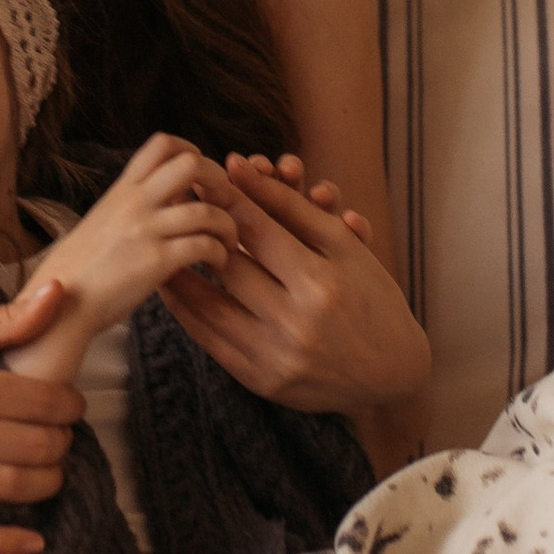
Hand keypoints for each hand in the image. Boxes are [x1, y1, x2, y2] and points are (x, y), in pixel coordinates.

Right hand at [0, 283, 86, 553]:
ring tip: (52, 464)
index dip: (67, 402)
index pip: (38, 400)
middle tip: (63, 429)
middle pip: (33, 446)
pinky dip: (4, 544)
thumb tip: (56, 297)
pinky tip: (34, 541)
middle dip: (62, 438)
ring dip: (48, 479)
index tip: (69, 400)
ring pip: (11, 487)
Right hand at [41, 133, 240, 336]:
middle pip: (191, 164)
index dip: (193, 151)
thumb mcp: (101, 223)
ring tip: (229, 244)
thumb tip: (165, 199)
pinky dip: (220, 253)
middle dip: (220, 181)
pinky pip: (204, 246)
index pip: (162, 144)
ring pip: (207, 210)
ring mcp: (145, 231)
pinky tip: (217, 263)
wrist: (58, 306)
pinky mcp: (155, 262)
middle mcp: (133, 203)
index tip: (202, 178)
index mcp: (121, 191)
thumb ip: (132, 207)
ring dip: (228, 227)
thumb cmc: (78, 273)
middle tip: (225, 207)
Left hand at [161, 149, 430, 429]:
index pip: (259, 231)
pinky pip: (210, 342)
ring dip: (178, 272)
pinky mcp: (261, 382)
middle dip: (199, 230)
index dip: (227, 199)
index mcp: (322, 283)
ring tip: (161, 243)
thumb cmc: (372, 299)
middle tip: (173, 204)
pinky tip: (173, 289)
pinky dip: (187, 313)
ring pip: (209, 307)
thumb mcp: (346, 249)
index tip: (205, 176)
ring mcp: (276, 356)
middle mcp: (296, 322)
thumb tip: (243, 171)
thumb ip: (294, 209)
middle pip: (230, 267)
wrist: (391, 375)